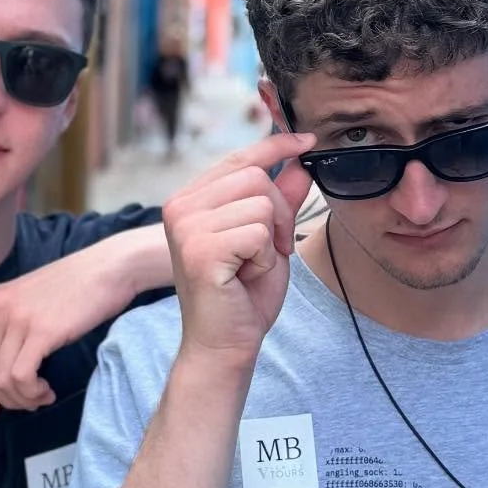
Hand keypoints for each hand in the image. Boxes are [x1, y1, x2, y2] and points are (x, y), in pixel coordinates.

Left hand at [0, 232, 161, 417]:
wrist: (107, 268)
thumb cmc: (75, 287)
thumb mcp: (28, 302)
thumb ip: (8, 328)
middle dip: (4, 399)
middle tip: (29, 402)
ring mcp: (17, 318)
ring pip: (0, 379)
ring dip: (22, 398)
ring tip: (43, 395)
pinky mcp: (41, 330)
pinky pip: (21, 376)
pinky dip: (32, 392)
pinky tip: (47, 389)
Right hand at [161, 130, 314, 367]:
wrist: (224, 346)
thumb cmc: (243, 295)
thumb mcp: (269, 238)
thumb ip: (280, 200)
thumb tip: (300, 162)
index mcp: (191, 199)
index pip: (239, 157)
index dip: (276, 147)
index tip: (306, 140)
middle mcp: (180, 206)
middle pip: (255, 176)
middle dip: (278, 212)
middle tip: (270, 249)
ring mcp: (186, 226)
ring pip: (260, 202)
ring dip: (271, 239)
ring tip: (252, 265)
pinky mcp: (201, 249)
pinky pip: (258, 231)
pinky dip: (265, 258)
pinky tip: (246, 276)